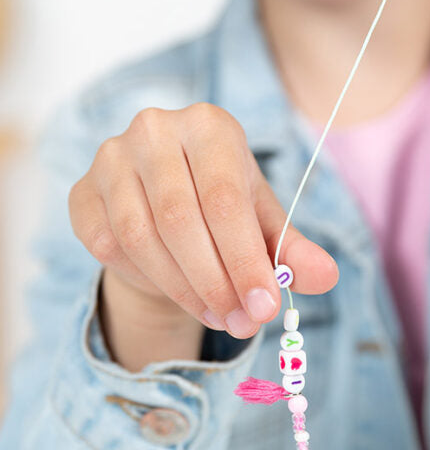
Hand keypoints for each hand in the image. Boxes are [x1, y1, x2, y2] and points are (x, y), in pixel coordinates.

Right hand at [69, 103, 338, 340]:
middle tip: (242, 323)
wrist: (167, 210)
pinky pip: (108, 245)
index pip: (224, 199)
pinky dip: (147, 279)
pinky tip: (179, 291)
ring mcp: (110, 158)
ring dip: (183, 289)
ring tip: (220, 316)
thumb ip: (295, 251)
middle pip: (180, 219)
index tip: (264, 307)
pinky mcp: (81, 192)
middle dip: (215, 282)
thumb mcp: (265, 226)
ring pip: (140, 237)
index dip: (244, 259)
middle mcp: (155, 130)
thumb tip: (327, 277)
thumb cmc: (225, 211)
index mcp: (210, 126)